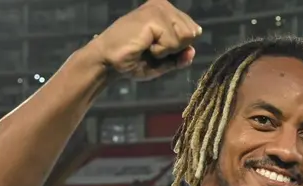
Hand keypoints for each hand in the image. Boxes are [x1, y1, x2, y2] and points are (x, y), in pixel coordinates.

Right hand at [83, 0, 200, 80]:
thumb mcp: (163, 62)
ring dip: (167, 49)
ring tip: (147, 45)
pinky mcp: (153, 16)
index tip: (157, 48)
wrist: (108, 61)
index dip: (179, 48)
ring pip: (186, 36)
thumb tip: (192, 50)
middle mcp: (164, 5)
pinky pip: (173, 41)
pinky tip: (144, 44)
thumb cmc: (133, 60)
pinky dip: (160, 51)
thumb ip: (180, 57)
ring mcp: (158, 8)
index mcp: (167, 12)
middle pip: (193, 33)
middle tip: (151, 48)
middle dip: (175, 48)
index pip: (194, 31)